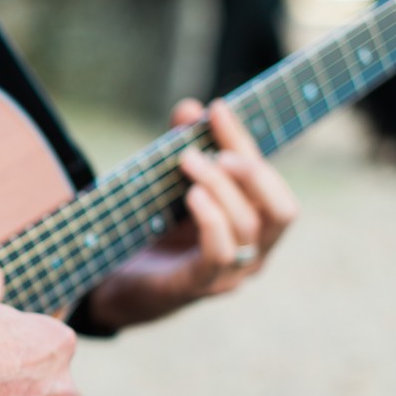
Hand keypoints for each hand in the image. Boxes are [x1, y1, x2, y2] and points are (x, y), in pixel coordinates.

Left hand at [86, 98, 299, 329]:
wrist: (117, 285)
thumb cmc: (153, 236)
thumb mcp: (170, 187)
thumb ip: (183, 149)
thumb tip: (189, 109)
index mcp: (255, 226)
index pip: (268, 182)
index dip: (245, 143)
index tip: (217, 110)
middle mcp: (254, 253)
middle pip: (278, 208)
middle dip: (251, 170)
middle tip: (212, 149)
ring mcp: (230, 274)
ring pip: (249, 227)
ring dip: (221, 187)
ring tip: (188, 162)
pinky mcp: (198, 285)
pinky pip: (219, 253)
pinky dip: (211, 219)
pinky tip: (192, 196)